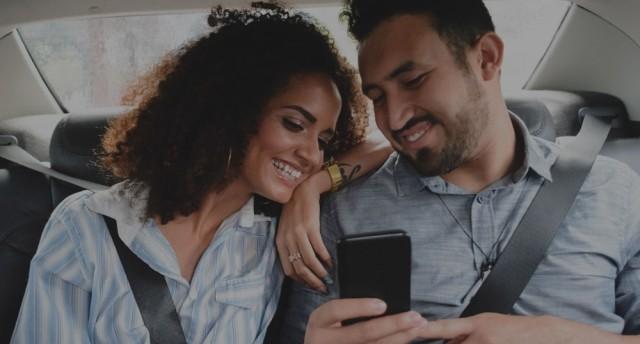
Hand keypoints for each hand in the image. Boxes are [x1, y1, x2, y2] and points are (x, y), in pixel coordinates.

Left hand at [276, 173, 331, 291]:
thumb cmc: (295, 211)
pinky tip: (330, 262)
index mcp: (280, 243)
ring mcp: (298, 234)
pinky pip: (318, 248)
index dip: (301, 281)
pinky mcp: (310, 227)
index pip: (289, 270)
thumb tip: (302, 265)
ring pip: (309, 261)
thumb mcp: (286, 230)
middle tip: (323, 287)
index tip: (311, 286)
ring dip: (320, 272)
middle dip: (312, 281)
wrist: (302, 191)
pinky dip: (325, 258)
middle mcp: (287, 240)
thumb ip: (290, 246)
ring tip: (328, 277)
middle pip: (300, 269)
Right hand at [305, 299, 427, 343]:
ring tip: (418, 326)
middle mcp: (324, 341)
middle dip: (392, 324)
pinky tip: (407, 338)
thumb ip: (348, 309)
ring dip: (401, 337)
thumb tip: (383, 300)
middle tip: (414, 316)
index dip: (359, 306)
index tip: (383, 304)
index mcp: (317, 322)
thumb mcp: (330, 317)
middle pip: (362, 333)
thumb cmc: (330, 327)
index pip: (336, 310)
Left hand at [417, 313, 626, 343]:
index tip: (415, 330)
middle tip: (467, 341)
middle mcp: (481, 338)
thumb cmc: (513, 329)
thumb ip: (463, 332)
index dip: (428, 330)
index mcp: (477, 324)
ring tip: (485, 341)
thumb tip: (443, 339)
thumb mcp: (487, 323)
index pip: (445, 328)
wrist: (544, 336)